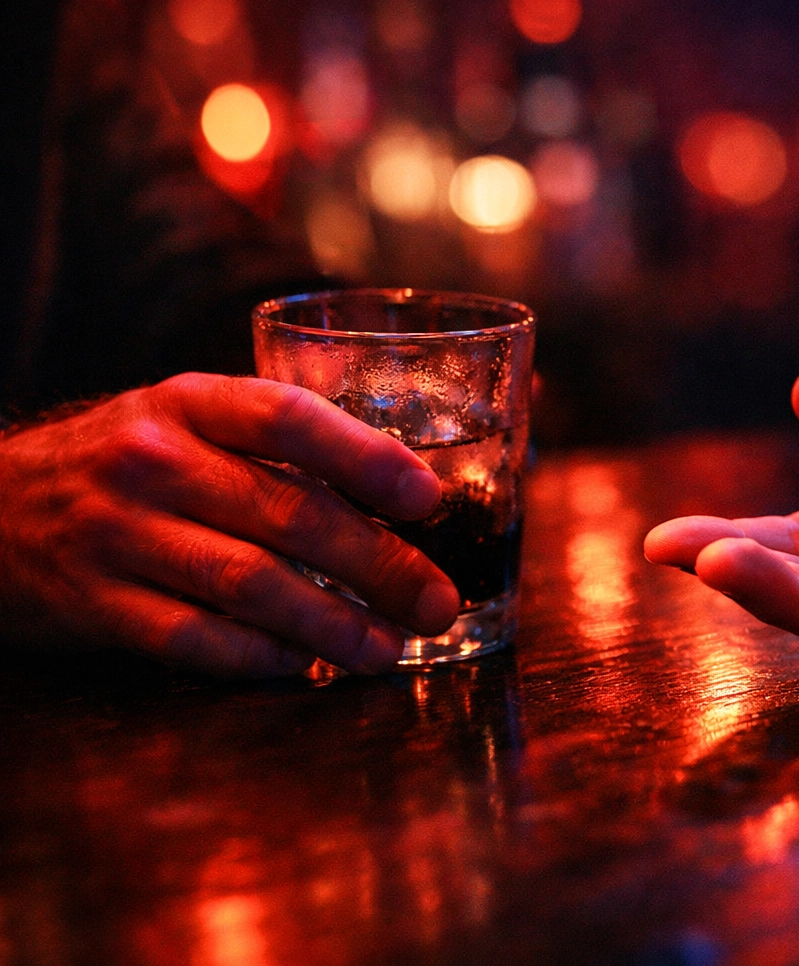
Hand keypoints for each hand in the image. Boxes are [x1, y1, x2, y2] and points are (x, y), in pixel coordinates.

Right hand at [0, 374, 460, 675]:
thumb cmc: (131, 462)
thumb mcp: (190, 422)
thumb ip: (280, 448)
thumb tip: (411, 498)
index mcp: (191, 402)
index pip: (289, 418)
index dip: (365, 458)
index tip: (427, 500)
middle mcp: (152, 459)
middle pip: (287, 513)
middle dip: (378, 566)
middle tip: (436, 602)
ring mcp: (116, 532)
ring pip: (248, 584)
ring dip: (332, 625)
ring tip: (388, 649)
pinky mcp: (91, 603)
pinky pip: (192, 639)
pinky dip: (258, 657)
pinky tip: (303, 666)